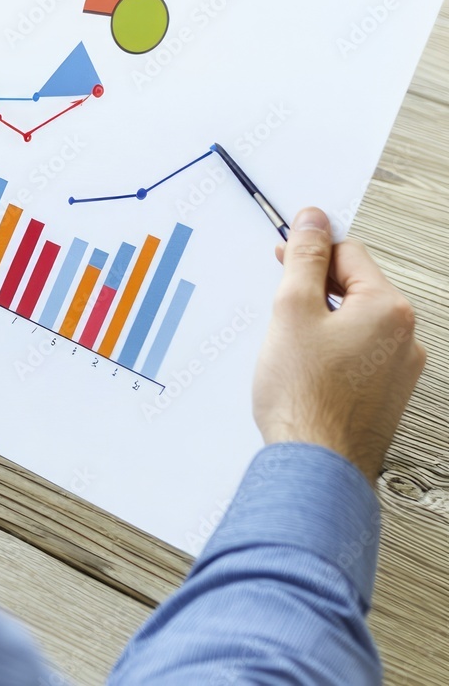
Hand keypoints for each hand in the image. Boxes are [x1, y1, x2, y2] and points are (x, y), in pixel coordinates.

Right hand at [253, 207, 424, 483]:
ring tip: (290, 347)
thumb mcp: (291, 309)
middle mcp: (404, 338)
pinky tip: (304, 370)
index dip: (309, 251)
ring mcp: (398, 371)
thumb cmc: (305, 397)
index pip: (347, 253)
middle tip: (279, 305)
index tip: (285, 253)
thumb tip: (313, 220)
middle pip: (353, 288)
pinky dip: (329, 353)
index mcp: (388, 309)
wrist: (315, 465)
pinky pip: (356, 355)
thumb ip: (303, 257)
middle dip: (313, 290)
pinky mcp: (384, 396)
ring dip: (320, 323)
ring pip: (353, 323)